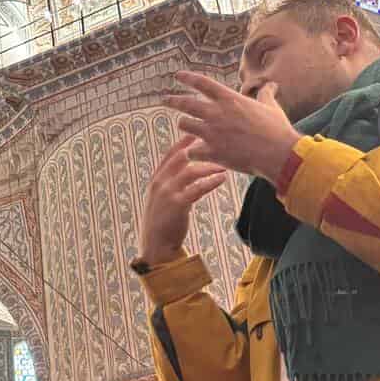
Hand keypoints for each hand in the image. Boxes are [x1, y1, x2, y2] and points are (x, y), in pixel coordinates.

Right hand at [138, 136, 228, 267]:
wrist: (156, 246)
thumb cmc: (163, 224)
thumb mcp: (163, 200)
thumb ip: (172, 185)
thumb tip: (187, 172)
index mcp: (156, 180)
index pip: (170, 155)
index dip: (183, 143)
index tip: (196, 133)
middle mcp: (159, 183)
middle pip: (180, 158)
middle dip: (197, 148)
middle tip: (215, 140)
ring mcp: (167, 193)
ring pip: (190, 171)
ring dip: (208, 166)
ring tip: (223, 165)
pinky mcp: (177, 205)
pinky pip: (197, 188)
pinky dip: (210, 182)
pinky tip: (221, 179)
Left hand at [163, 72, 300, 181]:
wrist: (279, 154)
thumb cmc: (277, 129)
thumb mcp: (271, 107)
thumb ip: (266, 94)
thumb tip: (271, 85)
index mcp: (229, 99)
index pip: (202, 83)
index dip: (188, 78)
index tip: (178, 75)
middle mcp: (216, 113)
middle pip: (185, 104)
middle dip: (173, 101)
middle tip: (165, 100)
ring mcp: (212, 133)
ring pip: (185, 125)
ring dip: (184, 126)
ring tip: (184, 126)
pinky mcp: (212, 152)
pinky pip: (191, 151)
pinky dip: (192, 152)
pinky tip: (193, 153)